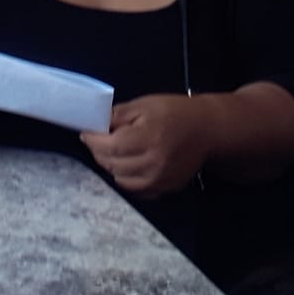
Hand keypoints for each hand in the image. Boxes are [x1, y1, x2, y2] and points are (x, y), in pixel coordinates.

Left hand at [81, 94, 209, 197]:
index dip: (93, 141)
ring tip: (112, 152)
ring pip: (121, 180)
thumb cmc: (174, 112)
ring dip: (111, 166)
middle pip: (113, 165)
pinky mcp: (165, 189)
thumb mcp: (145, 104)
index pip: (110, 147)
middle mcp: (153, 164)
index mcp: (148, 138)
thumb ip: (119, 115)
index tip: (86, 133)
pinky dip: (126, 178)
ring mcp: (159, 180)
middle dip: (99, 152)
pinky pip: (135, 190)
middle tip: (96, 141)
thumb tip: (95, 124)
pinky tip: (127, 165)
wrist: (206, 130)